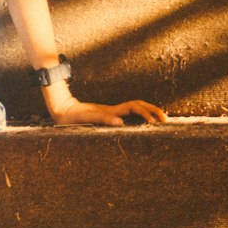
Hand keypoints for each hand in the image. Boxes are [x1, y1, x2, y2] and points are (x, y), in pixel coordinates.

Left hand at [47, 97, 167, 127]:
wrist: (61, 109)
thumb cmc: (72, 115)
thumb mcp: (86, 117)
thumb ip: (102, 118)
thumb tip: (120, 122)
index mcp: (111, 110)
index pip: (134, 108)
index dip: (145, 113)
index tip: (154, 122)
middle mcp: (113, 110)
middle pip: (138, 105)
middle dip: (153, 110)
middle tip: (166, 120)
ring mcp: (111, 112)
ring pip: (134, 108)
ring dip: (147, 111)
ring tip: (160, 119)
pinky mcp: (107, 115)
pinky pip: (127, 113)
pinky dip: (139, 115)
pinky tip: (143, 122)